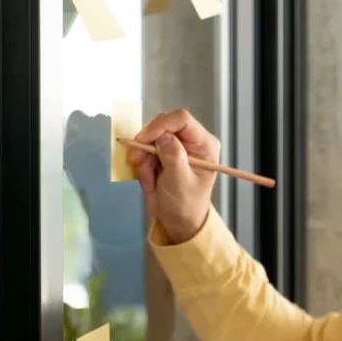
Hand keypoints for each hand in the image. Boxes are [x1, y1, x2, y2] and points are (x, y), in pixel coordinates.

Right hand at [128, 109, 219, 243]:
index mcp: (204, 143)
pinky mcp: (161, 153)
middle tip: (137, 163)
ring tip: (150, 181)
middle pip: (162, 125)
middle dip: (146, 146)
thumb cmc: (186, 204)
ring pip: (148, 138)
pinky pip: (143, 150)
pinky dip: (141, 166)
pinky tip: (149, 182)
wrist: (178, 221)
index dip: (160, 125)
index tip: (143, 139)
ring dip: (143, 160)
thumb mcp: (180, 181)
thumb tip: (163, 136)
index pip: (182, 119)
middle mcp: (191, 140)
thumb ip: (173, 156)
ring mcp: (175, 146)